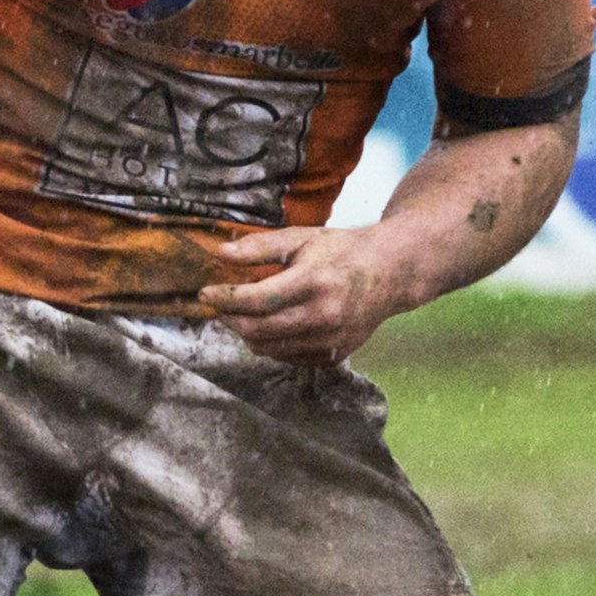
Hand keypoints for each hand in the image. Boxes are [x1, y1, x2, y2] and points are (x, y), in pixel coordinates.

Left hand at [193, 221, 417, 369]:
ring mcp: (330, 340)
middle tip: (219, 307)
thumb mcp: (301, 238)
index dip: (225, 298)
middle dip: (230, 319)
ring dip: (247, 334)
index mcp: (313, 282)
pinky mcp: (333, 355)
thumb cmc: (341, 251)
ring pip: (269, 348)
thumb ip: (260, 246)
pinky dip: (271, 344)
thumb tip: (221, 252)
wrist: (389, 274)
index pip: (256, 299)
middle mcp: (323, 315)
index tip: (205, 292)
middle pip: (258, 330)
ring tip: (242, 315)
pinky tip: (271, 325)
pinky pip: (288, 357)